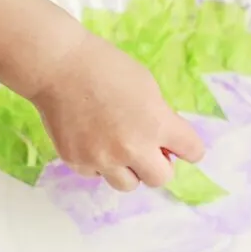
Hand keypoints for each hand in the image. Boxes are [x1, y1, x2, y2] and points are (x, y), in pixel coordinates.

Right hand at [31, 30, 204, 191]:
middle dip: (158, 165)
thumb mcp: (146, 86)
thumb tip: (164, 145)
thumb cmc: (105, 67)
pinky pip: (98, 174)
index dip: (189, 148)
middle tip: (148, 151)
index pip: (192, 151)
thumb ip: (159, 118)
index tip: (181, 147)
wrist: (58, 67)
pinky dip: (100, 163)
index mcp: (157, 124)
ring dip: (129, 170)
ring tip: (118, 148)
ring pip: (128, 184)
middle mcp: (132, 148)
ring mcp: (104, 160)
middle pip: (160, 179)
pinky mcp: (79, 163)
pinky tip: (92, 139)